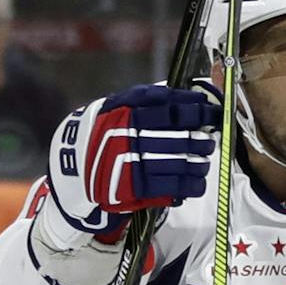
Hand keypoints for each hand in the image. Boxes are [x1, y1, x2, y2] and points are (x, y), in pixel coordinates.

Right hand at [37, 84, 219, 249]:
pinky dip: (190, 186)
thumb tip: (187, 95)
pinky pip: (172, 188)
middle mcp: (131, 138)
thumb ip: (148, 99)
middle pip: (180, 138)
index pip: (173, 109)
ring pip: (180, 163)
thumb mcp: (117, 105)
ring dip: (199, 164)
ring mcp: (133, 164)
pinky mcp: (135, 189)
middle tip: (209, 141)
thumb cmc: (103, 132)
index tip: (211, 111)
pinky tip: (197, 183)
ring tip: (203, 162)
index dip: (197, 110)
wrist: (74, 167)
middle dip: (201, 140)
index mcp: (128, 113)